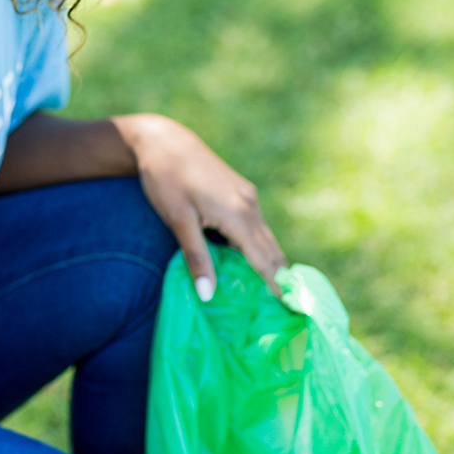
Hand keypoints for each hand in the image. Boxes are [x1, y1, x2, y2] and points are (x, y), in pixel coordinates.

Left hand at [112, 113, 285, 297]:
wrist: (163, 139)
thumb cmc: (166, 178)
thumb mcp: (178, 219)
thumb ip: (195, 256)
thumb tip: (208, 295)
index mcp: (238, 214)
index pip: (265, 260)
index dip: (278, 287)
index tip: (291, 312)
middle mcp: (250, 205)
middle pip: (272, 251)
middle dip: (280, 281)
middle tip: (284, 313)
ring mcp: (248, 197)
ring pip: (265, 240)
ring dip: (269, 266)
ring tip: (271, 297)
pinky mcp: (240, 193)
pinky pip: (256, 228)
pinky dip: (258, 249)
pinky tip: (250, 265)